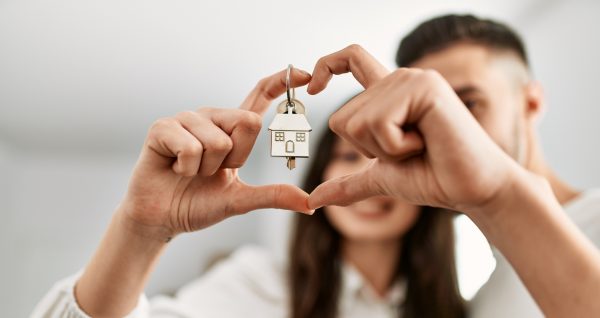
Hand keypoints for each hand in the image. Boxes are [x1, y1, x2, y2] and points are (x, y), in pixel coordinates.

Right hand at [120, 69, 313, 238]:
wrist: (161, 218)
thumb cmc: (197, 203)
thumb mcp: (240, 201)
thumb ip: (273, 196)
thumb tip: (310, 204)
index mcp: (232, 129)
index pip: (259, 96)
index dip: (281, 83)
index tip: (305, 73)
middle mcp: (212, 117)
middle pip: (248, 122)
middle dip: (234, 159)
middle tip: (212, 171)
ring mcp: (187, 119)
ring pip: (219, 141)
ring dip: (206, 169)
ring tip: (190, 171)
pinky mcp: (163, 127)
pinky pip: (191, 147)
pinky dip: (186, 168)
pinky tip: (174, 169)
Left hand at [307, 45, 518, 214]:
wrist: (472, 190)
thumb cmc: (433, 178)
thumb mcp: (380, 178)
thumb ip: (347, 183)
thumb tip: (313, 200)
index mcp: (389, 93)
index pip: (350, 60)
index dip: (326, 67)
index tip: (312, 88)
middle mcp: (398, 79)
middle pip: (340, 118)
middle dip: (368, 149)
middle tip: (408, 149)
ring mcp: (411, 80)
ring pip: (356, 122)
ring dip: (385, 149)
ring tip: (420, 145)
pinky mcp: (423, 88)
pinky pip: (379, 124)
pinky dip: (397, 147)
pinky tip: (426, 142)